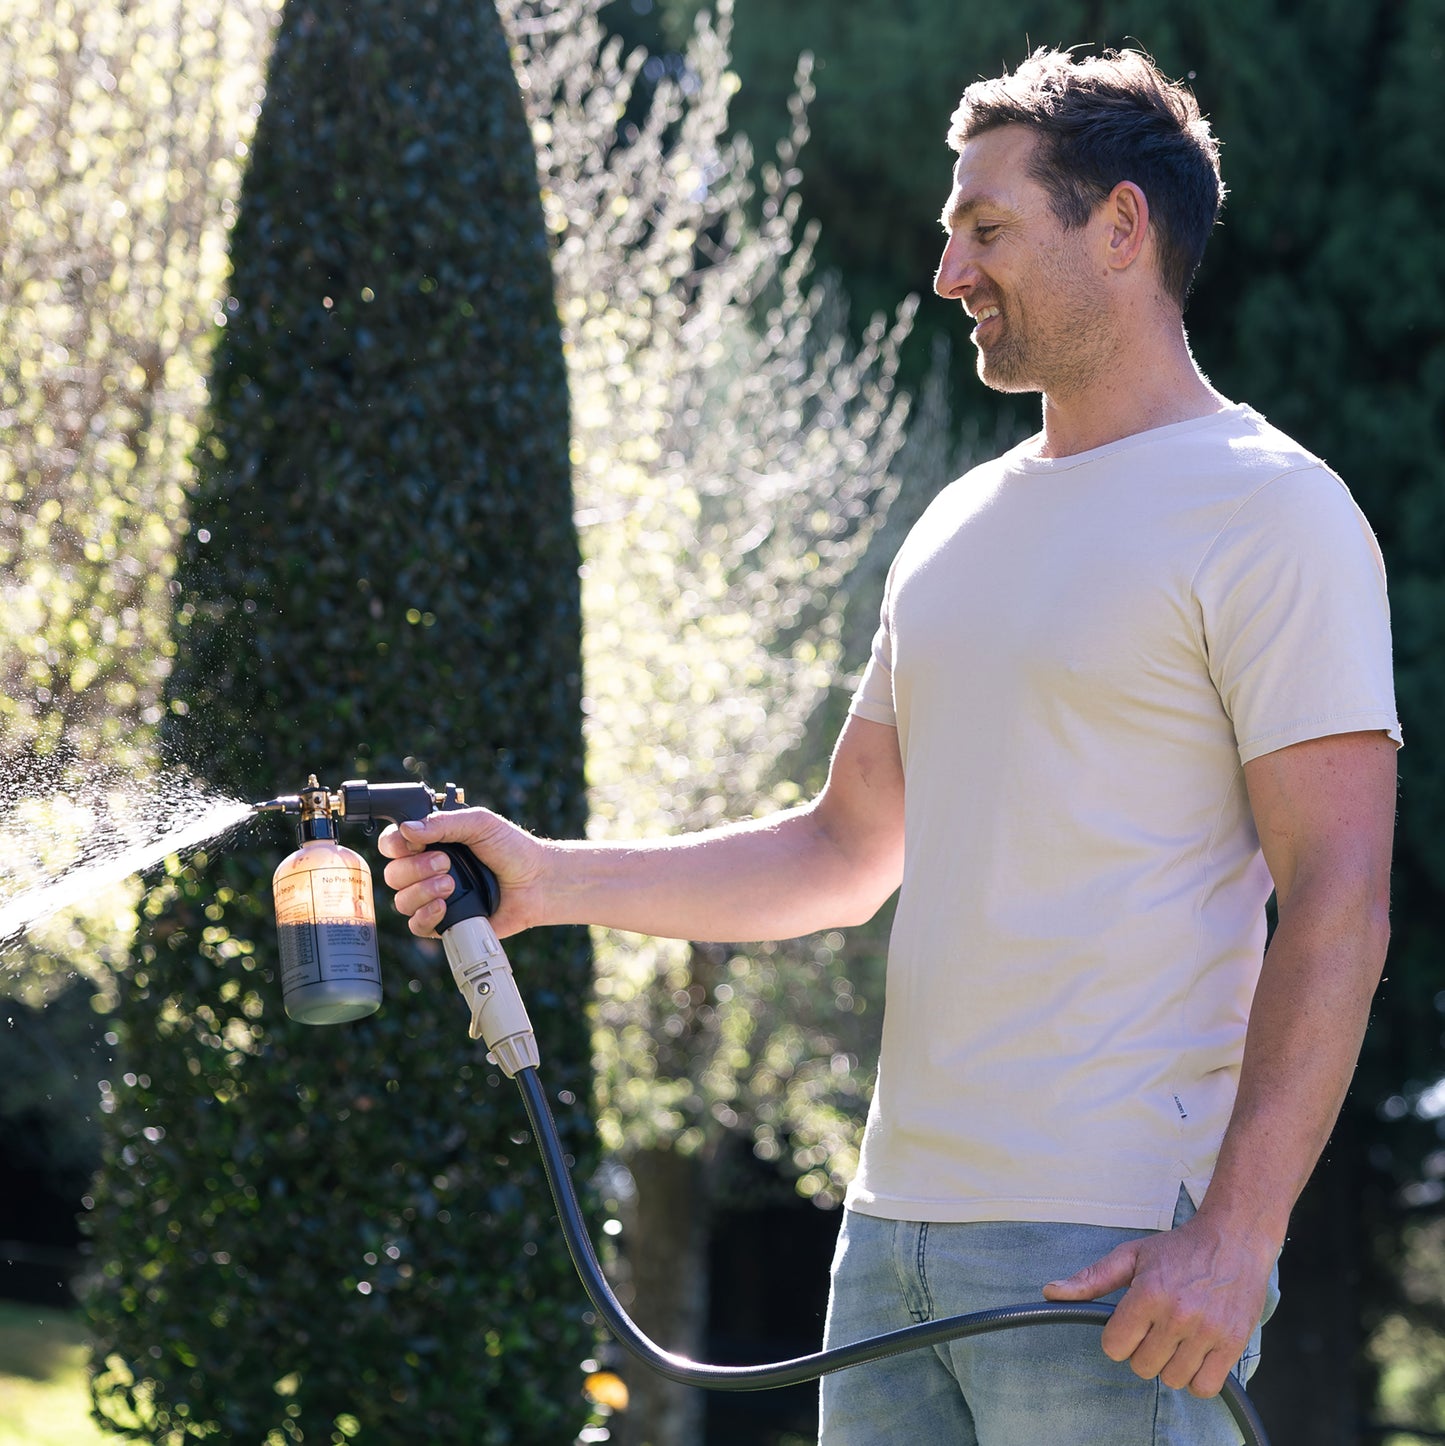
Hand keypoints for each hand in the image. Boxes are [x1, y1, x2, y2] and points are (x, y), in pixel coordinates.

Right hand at [377, 806, 547, 939]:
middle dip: (415, 868)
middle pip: (393, 874)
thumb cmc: (511, 848)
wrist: (537, 881)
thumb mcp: (480, 824)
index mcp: (431, 842)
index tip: (414, 844)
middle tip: (446, 863)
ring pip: (401, 901)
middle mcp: (426, 869)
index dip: (395, 845)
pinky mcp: (444, 921)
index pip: (392, 843)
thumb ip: (443, 823)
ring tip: (451, 885)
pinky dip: (426, 916)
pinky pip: (416, 925)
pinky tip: (443, 906)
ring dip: (422, 892)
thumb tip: (407, 828)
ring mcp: (433, 896)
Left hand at [1041, 1212, 1273, 1397]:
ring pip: (1172, 1380)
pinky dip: (1196, 1379)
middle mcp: (1177, 1315)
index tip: (1129, 1324)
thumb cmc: (1178, 1249)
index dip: (1117, 1338)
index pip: (1114, 1346)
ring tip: (1176, 1339)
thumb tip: (1050, 1292)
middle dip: (1142, 1350)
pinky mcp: (1233, 1344)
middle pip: (1142, 1366)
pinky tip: (1194, 1355)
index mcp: (1147, 1293)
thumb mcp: (1130, 1256)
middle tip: (1155, 1329)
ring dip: (1170, 1365)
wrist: (1233, 1239)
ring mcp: (1208, 1332)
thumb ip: (1091, 1279)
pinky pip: (1205, 1388)